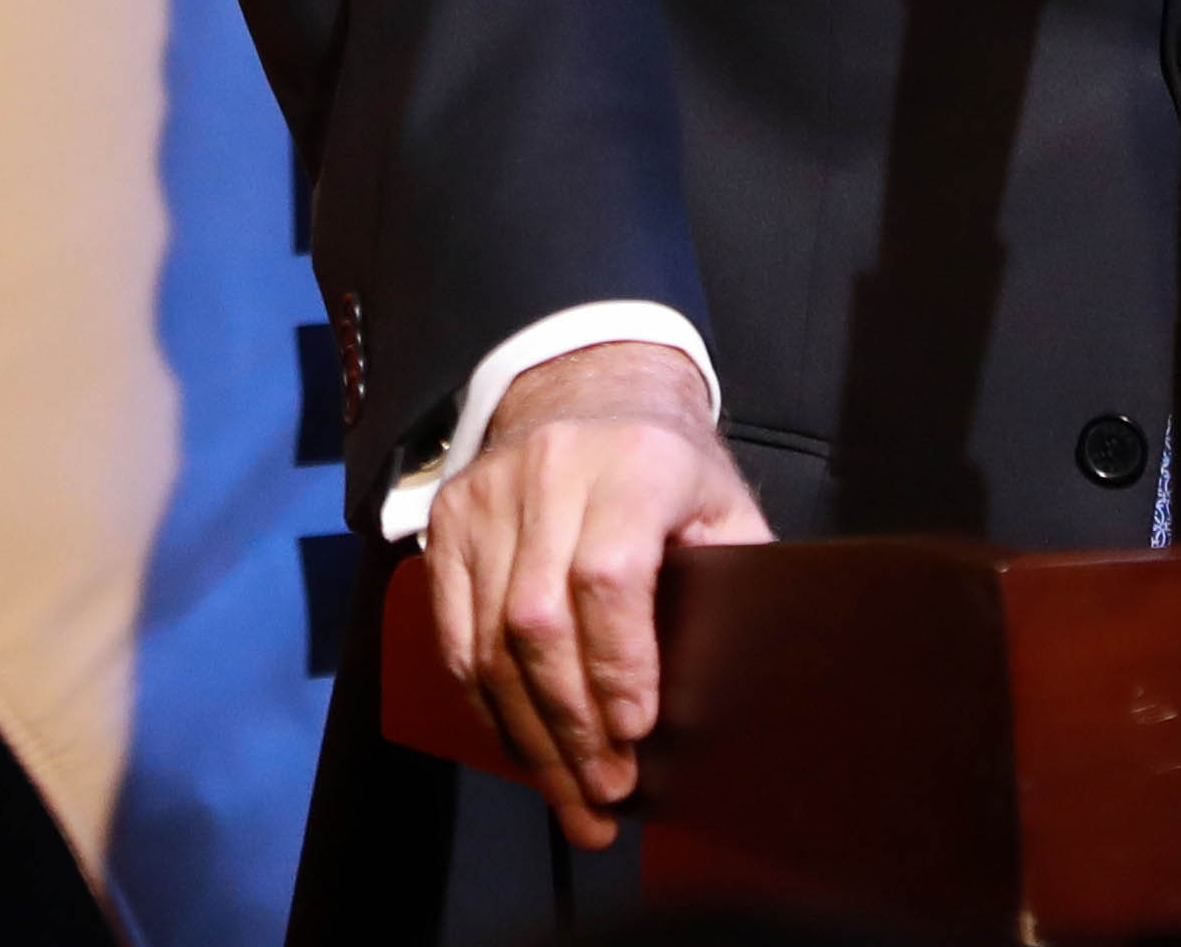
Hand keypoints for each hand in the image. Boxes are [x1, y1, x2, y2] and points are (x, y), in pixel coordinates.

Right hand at [419, 338, 772, 850]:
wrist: (584, 384)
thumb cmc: (668, 466)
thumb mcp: (721, 503)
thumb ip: (731, 579)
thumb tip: (736, 688)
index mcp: (634, 464)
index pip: (609, 576)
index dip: (618, 664)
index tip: (637, 734)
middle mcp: (549, 473)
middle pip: (539, 621)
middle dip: (571, 725)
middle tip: (604, 795)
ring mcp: (486, 496)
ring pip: (486, 640)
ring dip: (527, 734)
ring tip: (568, 796)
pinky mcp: (444, 521)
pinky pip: (452, 634)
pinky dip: (484, 702)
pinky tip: (521, 746)